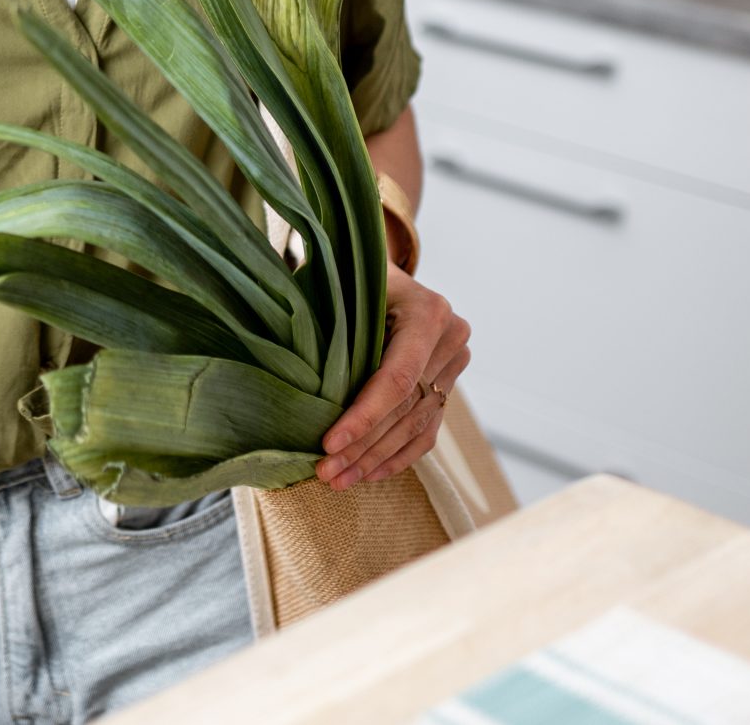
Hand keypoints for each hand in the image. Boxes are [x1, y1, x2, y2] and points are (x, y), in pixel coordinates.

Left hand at [316, 263, 471, 491]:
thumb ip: (327, 328)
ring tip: (339, 480)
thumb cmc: (348, 275)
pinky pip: (427, 430)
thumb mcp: (337, 288)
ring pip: (416, 425)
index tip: (328, 443)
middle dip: (363, 446)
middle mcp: (451, 340)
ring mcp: (455, 365)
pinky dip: (398, 456)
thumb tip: (294, 381)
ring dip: (376, 458)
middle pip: (405, 408)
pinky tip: (369, 473)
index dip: (362, 417)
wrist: (377, 267)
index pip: (396, 379)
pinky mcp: (449, 385)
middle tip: (325, 473)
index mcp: (428, 312)